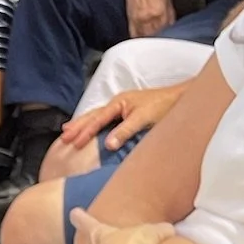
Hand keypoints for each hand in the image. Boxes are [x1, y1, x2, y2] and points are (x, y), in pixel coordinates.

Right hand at [56, 81, 189, 152]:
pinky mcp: (126, 113)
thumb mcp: (144, 119)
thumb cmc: (164, 107)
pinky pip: (104, 119)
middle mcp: (117, 103)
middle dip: (77, 126)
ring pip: (96, 116)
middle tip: (62, 138)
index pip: (97, 119)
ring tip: (67, 132)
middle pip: (92, 115)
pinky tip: (89, 129)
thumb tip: (108, 145)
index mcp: (119, 102)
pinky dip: (93, 124)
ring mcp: (121, 108)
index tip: (74, 144)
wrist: (180, 99)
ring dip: (82, 124)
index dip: (85, 132)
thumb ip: (125, 131)